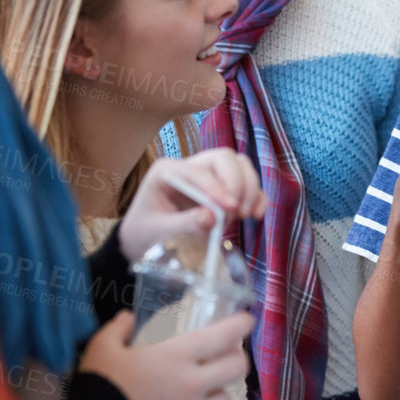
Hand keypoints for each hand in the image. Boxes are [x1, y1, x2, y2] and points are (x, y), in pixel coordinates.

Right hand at [77, 309, 253, 399]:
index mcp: (177, 357)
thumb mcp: (102, 348)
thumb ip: (118, 329)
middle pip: (237, 368)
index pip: (224, 336)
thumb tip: (127, 318)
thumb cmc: (100, 386)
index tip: (247, 321)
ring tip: (203, 389)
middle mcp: (192, 385)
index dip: (241, 325)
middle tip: (229, 356)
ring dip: (218, 392)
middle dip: (238, 359)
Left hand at [119, 148, 267, 261]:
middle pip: (224, 159)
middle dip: (237, 182)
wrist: (142, 241)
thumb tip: (212, 218)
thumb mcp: (158, 232)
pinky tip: (256, 215)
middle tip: (238, 211)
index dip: (217, 188)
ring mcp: (207, 176)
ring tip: (245, 215)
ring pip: (239, 166)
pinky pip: (246, 184)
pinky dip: (256, 197)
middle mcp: (189, 167)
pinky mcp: (221, 190)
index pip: (199, 171)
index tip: (230, 209)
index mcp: (167, 171)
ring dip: (249, 188)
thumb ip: (184, 224)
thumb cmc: (144, 234)